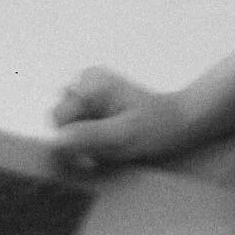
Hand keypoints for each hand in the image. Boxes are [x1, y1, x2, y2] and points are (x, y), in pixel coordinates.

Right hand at [50, 67, 194, 168]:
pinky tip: (109, 139)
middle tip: (107, 149)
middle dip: (79, 139)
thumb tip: (54, 140)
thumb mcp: (123, 136)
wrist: (180, 121)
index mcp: (91, 82)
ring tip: (111, 144)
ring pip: (67, 124)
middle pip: (60, 119)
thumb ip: (88, 136)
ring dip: (84, 140)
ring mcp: (88, 87)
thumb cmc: (157, 128)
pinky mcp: (92, 99)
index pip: (58, 117)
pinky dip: (90, 136)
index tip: (93, 155)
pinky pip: (76, 123)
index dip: (72, 140)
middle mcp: (85, 78)